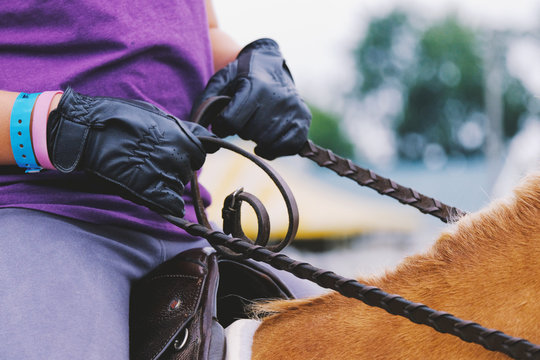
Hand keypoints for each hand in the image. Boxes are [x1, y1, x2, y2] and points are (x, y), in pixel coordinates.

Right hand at [47, 87, 213, 215]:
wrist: (87, 132)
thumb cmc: (119, 118)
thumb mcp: (155, 115)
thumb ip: (183, 128)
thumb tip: (209, 136)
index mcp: (182, 138)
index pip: (200, 154)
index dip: (187, 155)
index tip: (172, 153)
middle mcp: (177, 158)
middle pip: (188, 172)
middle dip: (176, 169)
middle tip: (154, 162)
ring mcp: (164, 176)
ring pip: (178, 187)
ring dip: (166, 183)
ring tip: (144, 172)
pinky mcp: (149, 192)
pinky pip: (172, 205)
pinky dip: (166, 203)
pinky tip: (151, 192)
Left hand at [195, 38, 310, 159]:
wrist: (270, 63)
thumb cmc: (241, 75)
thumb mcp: (220, 81)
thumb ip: (205, 104)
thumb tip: (200, 133)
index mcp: (254, 86)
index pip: (231, 121)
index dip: (222, 125)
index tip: (224, 120)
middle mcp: (277, 97)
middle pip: (249, 133)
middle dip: (241, 130)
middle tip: (243, 118)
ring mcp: (293, 109)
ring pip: (267, 141)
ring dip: (256, 138)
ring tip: (255, 125)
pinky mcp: (303, 120)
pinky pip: (287, 147)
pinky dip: (274, 149)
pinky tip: (265, 142)